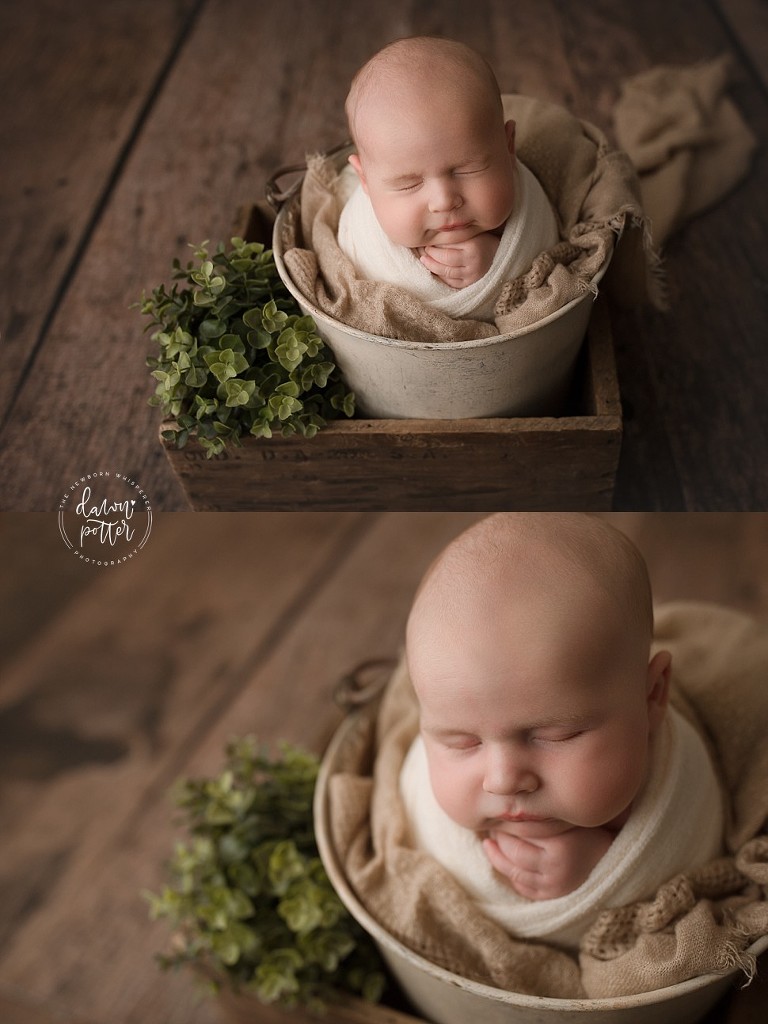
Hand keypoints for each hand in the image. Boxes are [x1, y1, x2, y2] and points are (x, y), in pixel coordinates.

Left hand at [418, 232, 499, 288]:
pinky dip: (440, 276)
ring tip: (425, 260)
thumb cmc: (481, 241)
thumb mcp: (471, 233)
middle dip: (431, 256)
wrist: (498, 256)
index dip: (434, 245)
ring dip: (432, 267)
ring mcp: (472, 275)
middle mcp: (473, 262)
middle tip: (423, 251)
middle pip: (445, 261)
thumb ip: (455, 234)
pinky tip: (434, 270)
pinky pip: (450, 282)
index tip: (426, 241)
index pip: (447, 246)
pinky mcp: (470, 284)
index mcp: (473, 246)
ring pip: (446, 273)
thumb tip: (432, 233)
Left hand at [482, 825, 615, 900]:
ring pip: (514, 874)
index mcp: (560, 846)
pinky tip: (504, 861)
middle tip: (491, 827)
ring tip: (491, 843)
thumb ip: (539, 812)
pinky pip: (523, 888)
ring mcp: (554, 887)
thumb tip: (503, 799)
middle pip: (513, 855)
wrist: (607, 853)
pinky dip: (511, 875)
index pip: (518, 835)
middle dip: (498, 841)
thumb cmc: (582, 828)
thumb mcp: (564, 815)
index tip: (495, 814)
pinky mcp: (552, 896)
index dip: (502, 824)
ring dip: (498, 858)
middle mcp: (556, 870)